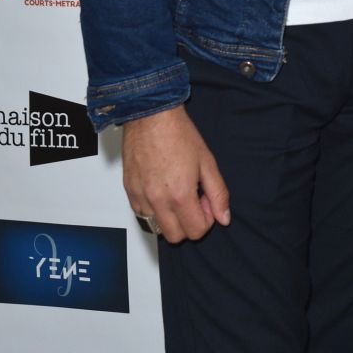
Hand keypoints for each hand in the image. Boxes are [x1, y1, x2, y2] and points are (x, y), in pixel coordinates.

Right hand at [123, 105, 230, 243]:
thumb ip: (218, 193)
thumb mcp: (207, 162)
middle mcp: (157, 200)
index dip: (206, 219)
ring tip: (176, 193)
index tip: (206, 202)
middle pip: (175, 237)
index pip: (196, 231)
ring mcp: (140, 197)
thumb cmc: (178, 134)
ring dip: (170, 217)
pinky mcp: (129, 191)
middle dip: (188, 223)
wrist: (151, 116)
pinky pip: (141, 214)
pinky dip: (153, 209)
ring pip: (157, 227)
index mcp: (180, 194)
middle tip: (193, 200)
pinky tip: (161, 189)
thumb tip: (224, 217)